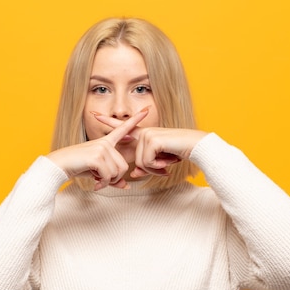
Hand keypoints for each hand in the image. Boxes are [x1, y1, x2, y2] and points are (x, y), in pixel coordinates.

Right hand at [47, 109, 148, 189]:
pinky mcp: (97, 157)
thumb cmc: (78, 167)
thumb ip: (112, 177)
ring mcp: (101, 148)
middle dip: (114, 179)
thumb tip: (126, 186)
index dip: (135, 120)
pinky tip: (95, 184)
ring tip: (97, 180)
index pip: (123, 129)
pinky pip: (108, 175)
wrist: (60, 166)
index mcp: (106, 141)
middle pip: (123, 166)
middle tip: (102, 181)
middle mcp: (105, 142)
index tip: (146, 110)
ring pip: (117, 172)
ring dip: (108, 182)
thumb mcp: (98, 172)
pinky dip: (103, 183)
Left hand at [91, 113, 207, 178]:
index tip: (94, 114)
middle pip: (135, 160)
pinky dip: (158, 166)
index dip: (109, 122)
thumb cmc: (179, 152)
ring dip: (156, 168)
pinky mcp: (152, 139)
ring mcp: (147, 134)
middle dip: (152, 168)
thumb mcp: (160, 162)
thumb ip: (146, 167)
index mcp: (143, 135)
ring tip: (169, 162)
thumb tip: (134, 174)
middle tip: (165, 161)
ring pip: (141, 163)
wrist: (195, 146)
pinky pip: (147, 162)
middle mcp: (143, 132)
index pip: (123, 129)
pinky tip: (168, 161)